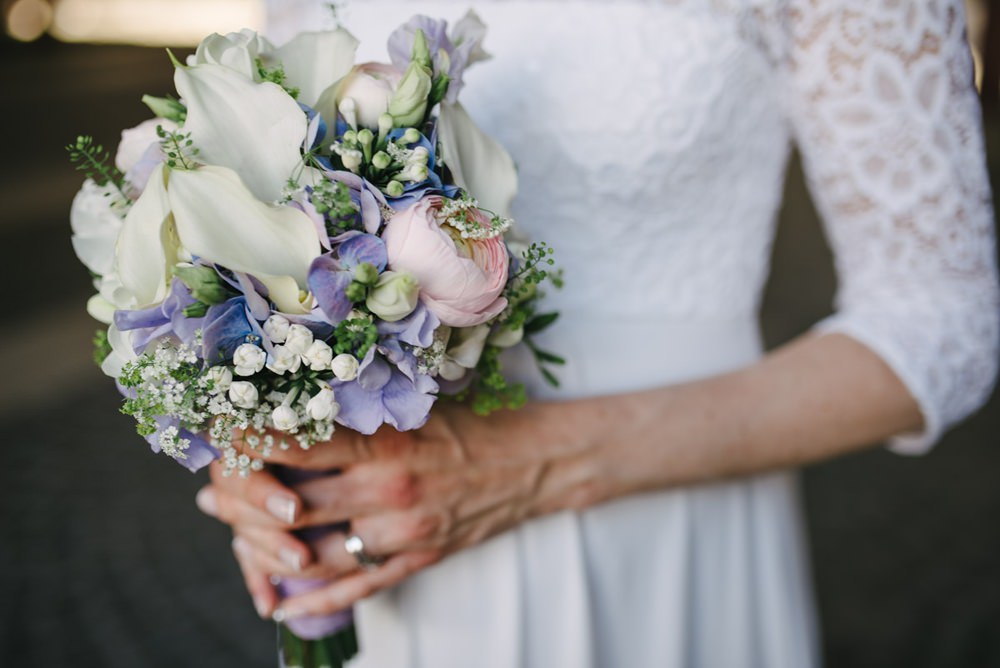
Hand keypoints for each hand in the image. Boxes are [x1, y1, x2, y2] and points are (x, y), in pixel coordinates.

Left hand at [196, 400, 605, 620]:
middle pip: (294, 509)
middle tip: (210, 496)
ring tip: (234, 541)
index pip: (300, 447)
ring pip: (317, 555)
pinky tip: (283, 601)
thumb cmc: (471, 426)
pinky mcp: (420, 558)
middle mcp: (389, 490)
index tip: (218, 438)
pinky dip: (316, 599)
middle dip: (243, 505)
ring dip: (269, 553)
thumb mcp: (417, 408)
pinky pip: (358, 587)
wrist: (532, 463)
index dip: (250, 445)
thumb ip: (362, 416)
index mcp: (386, 444)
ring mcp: (404, 531)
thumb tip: (297, 408)